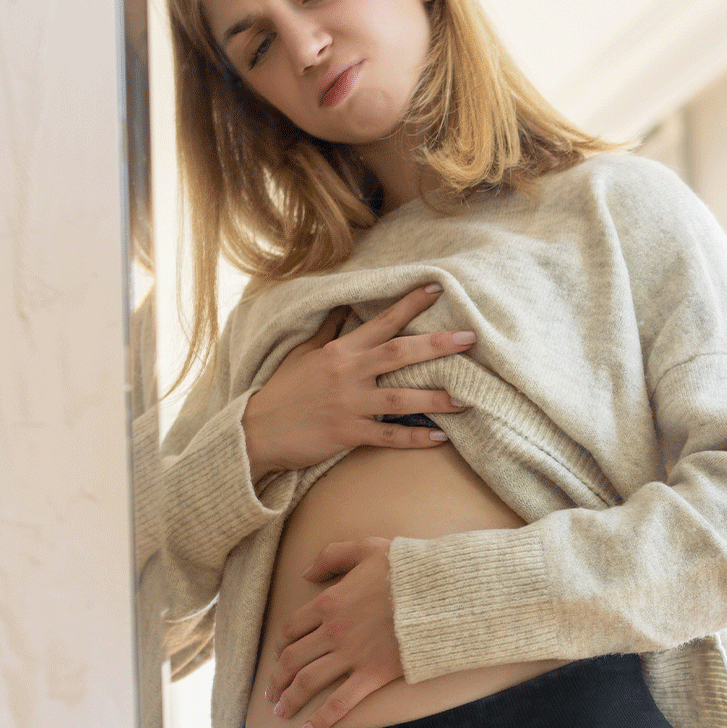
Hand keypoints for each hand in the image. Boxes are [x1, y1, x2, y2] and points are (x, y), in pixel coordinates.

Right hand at [243, 284, 474, 477]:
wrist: (256, 432)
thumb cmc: (282, 391)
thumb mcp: (302, 354)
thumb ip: (328, 331)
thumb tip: (343, 304)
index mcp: (340, 351)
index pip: (382, 322)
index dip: (410, 305)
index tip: (437, 289)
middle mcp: (348, 373)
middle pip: (400, 353)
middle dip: (437, 344)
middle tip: (470, 337)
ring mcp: (349, 403)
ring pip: (400, 397)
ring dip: (436, 398)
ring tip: (467, 398)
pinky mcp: (348, 432)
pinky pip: (388, 435)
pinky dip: (414, 438)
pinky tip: (440, 438)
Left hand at [266, 537, 404, 727]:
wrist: (442, 594)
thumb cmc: (409, 570)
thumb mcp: (368, 548)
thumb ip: (333, 555)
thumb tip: (306, 573)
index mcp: (330, 602)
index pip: (291, 629)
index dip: (280, 646)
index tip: (278, 657)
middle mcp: (333, 631)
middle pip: (292, 659)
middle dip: (276, 679)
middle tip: (272, 693)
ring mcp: (352, 655)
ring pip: (308, 682)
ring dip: (290, 699)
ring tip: (281, 711)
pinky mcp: (373, 674)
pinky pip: (340, 701)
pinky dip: (322, 718)